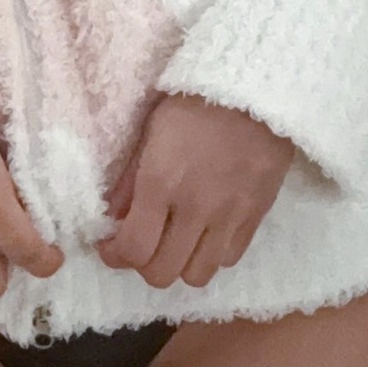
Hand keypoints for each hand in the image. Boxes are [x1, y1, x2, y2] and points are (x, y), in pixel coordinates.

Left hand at [95, 93, 295, 288]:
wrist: (254, 89)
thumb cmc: (193, 102)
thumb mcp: (150, 131)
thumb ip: (130, 179)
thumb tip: (113, 217)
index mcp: (161, 183)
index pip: (134, 249)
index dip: (115, 256)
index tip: (111, 246)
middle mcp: (195, 209)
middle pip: (163, 273)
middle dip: (144, 264)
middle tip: (142, 244)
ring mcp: (229, 217)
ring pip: (198, 276)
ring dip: (180, 265)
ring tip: (176, 242)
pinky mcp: (256, 217)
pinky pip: (229, 259)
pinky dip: (212, 255)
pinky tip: (205, 233)